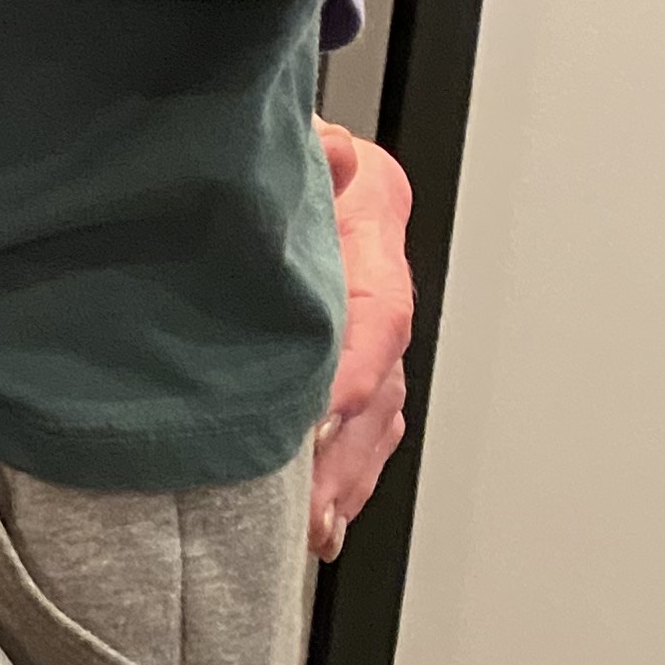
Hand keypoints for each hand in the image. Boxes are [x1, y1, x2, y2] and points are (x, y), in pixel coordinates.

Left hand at [312, 119, 413, 560]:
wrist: (294, 150)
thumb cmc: (285, 146)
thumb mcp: (293, 135)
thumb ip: (313, 150)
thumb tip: (334, 155)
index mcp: (369, 235)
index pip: (377, 314)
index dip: (355, 371)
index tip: (320, 417)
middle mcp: (378, 293)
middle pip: (379, 386)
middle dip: (346, 450)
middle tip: (308, 506)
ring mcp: (370, 333)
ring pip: (375, 418)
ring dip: (347, 476)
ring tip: (317, 528)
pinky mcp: (351, 362)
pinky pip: (363, 426)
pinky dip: (346, 473)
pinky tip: (325, 521)